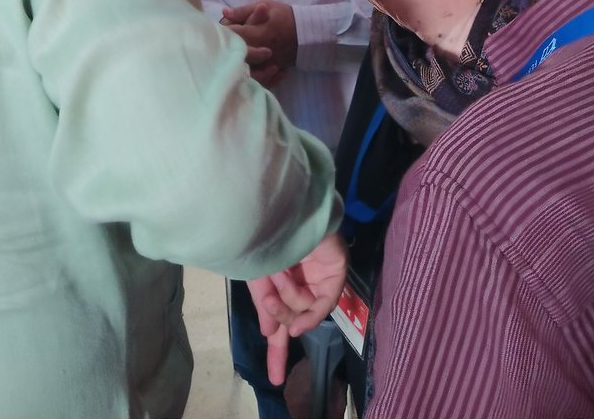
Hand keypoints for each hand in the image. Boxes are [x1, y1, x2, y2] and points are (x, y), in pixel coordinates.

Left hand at [221, 0, 297, 86]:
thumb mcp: (265, 5)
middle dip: (228, 50)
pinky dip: (252, 77)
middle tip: (227, 44)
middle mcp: (260, 52)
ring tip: (235, 58)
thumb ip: (243, 11)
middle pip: (236, 56)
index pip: (232, 35)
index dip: (223, 32)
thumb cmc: (284, 16)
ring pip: (246, 72)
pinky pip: (259, 80)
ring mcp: (267, 64)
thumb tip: (224, 12)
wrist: (307, 32)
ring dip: (239, 66)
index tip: (222, 28)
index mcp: (257, 33)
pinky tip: (248, 70)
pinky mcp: (272, 72)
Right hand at [246, 233, 347, 385]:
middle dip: (283, 330)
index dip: (277, 350)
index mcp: (278, 280)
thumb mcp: (257, 277)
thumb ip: (266, 306)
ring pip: (305, 309)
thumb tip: (271, 333)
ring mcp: (319, 276)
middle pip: (295, 319)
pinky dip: (310, 311)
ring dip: (288, 303)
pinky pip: (324, 302)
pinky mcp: (336, 271)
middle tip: (275, 325)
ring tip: (276, 281)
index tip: (276, 380)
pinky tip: (298, 320)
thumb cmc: (263, 238)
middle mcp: (300, 280)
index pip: (278, 320)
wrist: (281, 213)